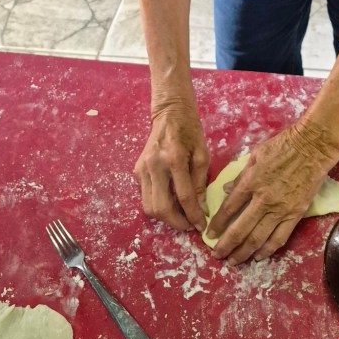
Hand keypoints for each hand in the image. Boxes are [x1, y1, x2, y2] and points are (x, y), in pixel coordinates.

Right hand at [134, 98, 209, 231]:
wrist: (169, 113)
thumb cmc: (190, 132)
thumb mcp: (202, 154)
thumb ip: (200, 183)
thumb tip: (201, 210)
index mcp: (174, 158)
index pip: (183, 196)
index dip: (193, 215)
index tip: (201, 225)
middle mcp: (154, 165)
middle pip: (160, 207)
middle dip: (176, 222)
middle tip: (189, 225)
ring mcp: (142, 169)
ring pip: (149, 206)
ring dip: (165, 217)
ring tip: (180, 215)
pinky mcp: (136, 171)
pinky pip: (145, 196)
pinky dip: (157, 204)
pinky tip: (170, 200)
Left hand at [207, 120, 338, 264]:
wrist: (313, 147)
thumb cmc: (283, 145)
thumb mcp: (256, 154)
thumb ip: (240, 175)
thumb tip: (226, 190)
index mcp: (250, 182)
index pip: (228, 209)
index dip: (217, 224)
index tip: (209, 234)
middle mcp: (262, 200)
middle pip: (239, 229)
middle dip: (225, 245)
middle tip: (217, 255)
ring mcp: (280, 209)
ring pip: (257, 238)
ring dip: (243, 253)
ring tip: (233, 261)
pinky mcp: (295, 215)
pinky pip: (279, 238)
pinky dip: (267, 250)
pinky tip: (258, 256)